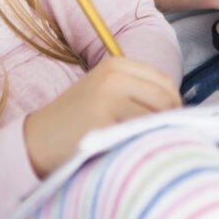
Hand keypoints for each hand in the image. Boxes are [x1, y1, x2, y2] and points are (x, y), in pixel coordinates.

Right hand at [23, 55, 181, 175]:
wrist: (36, 140)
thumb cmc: (76, 122)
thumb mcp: (105, 93)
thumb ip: (138, 94)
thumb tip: (181, 111)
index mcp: (116, 65)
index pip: (165, 83)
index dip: (173, 107)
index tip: (168, 126)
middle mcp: (113, 77)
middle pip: (165, 99)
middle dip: (169, 122)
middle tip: (160, 141)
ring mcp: (107, 98)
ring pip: (156, 118)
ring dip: (158, 135)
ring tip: (144, 148)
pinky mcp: (102, 123)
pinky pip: (139, 136)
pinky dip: (142, 146)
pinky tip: (132, 154)